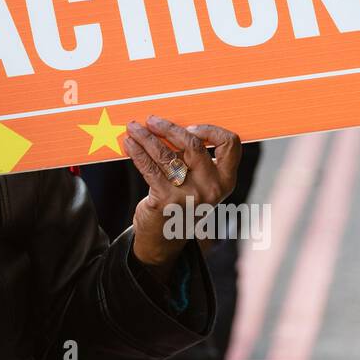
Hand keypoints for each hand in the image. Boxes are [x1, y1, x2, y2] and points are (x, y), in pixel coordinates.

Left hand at [123, 116, 240, 280]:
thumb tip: (169, 123)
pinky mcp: (165, 201)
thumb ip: (195, 158)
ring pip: (165, 154)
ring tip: (133, 127)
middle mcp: (211, 188)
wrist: (165, 239)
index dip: (210, 130)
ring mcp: (189, 196)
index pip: (230, 144)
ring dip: (145, 136)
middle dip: (168, 128)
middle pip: (193, 145)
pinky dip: (136, 152)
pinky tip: (129, 144)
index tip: (189, 126)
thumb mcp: (199, 183)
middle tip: (151, 120)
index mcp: (225, 180)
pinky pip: (148, 168)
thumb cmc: (182, 200)